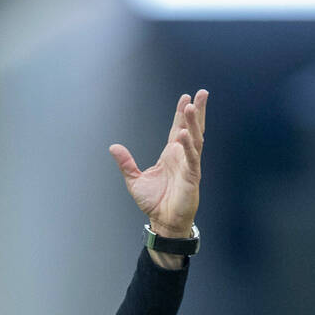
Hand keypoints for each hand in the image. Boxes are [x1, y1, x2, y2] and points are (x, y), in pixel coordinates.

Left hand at [110, 89, 207, 238]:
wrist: (163, 221)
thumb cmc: (154, 202)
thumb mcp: (134, 179)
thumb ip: (126, 163)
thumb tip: (113, 147)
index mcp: (171, 155)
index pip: (177, 129)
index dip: (181, 114)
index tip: (185, 98)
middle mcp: (182, 157)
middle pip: (192, 128)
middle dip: (196, 111)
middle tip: (201, 93)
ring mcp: (189, 165)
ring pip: (195, 139)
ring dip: (194, 123)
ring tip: (192, 107)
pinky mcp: (192, 176)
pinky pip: (192, 158)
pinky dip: (188, 146)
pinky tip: (184, 134)